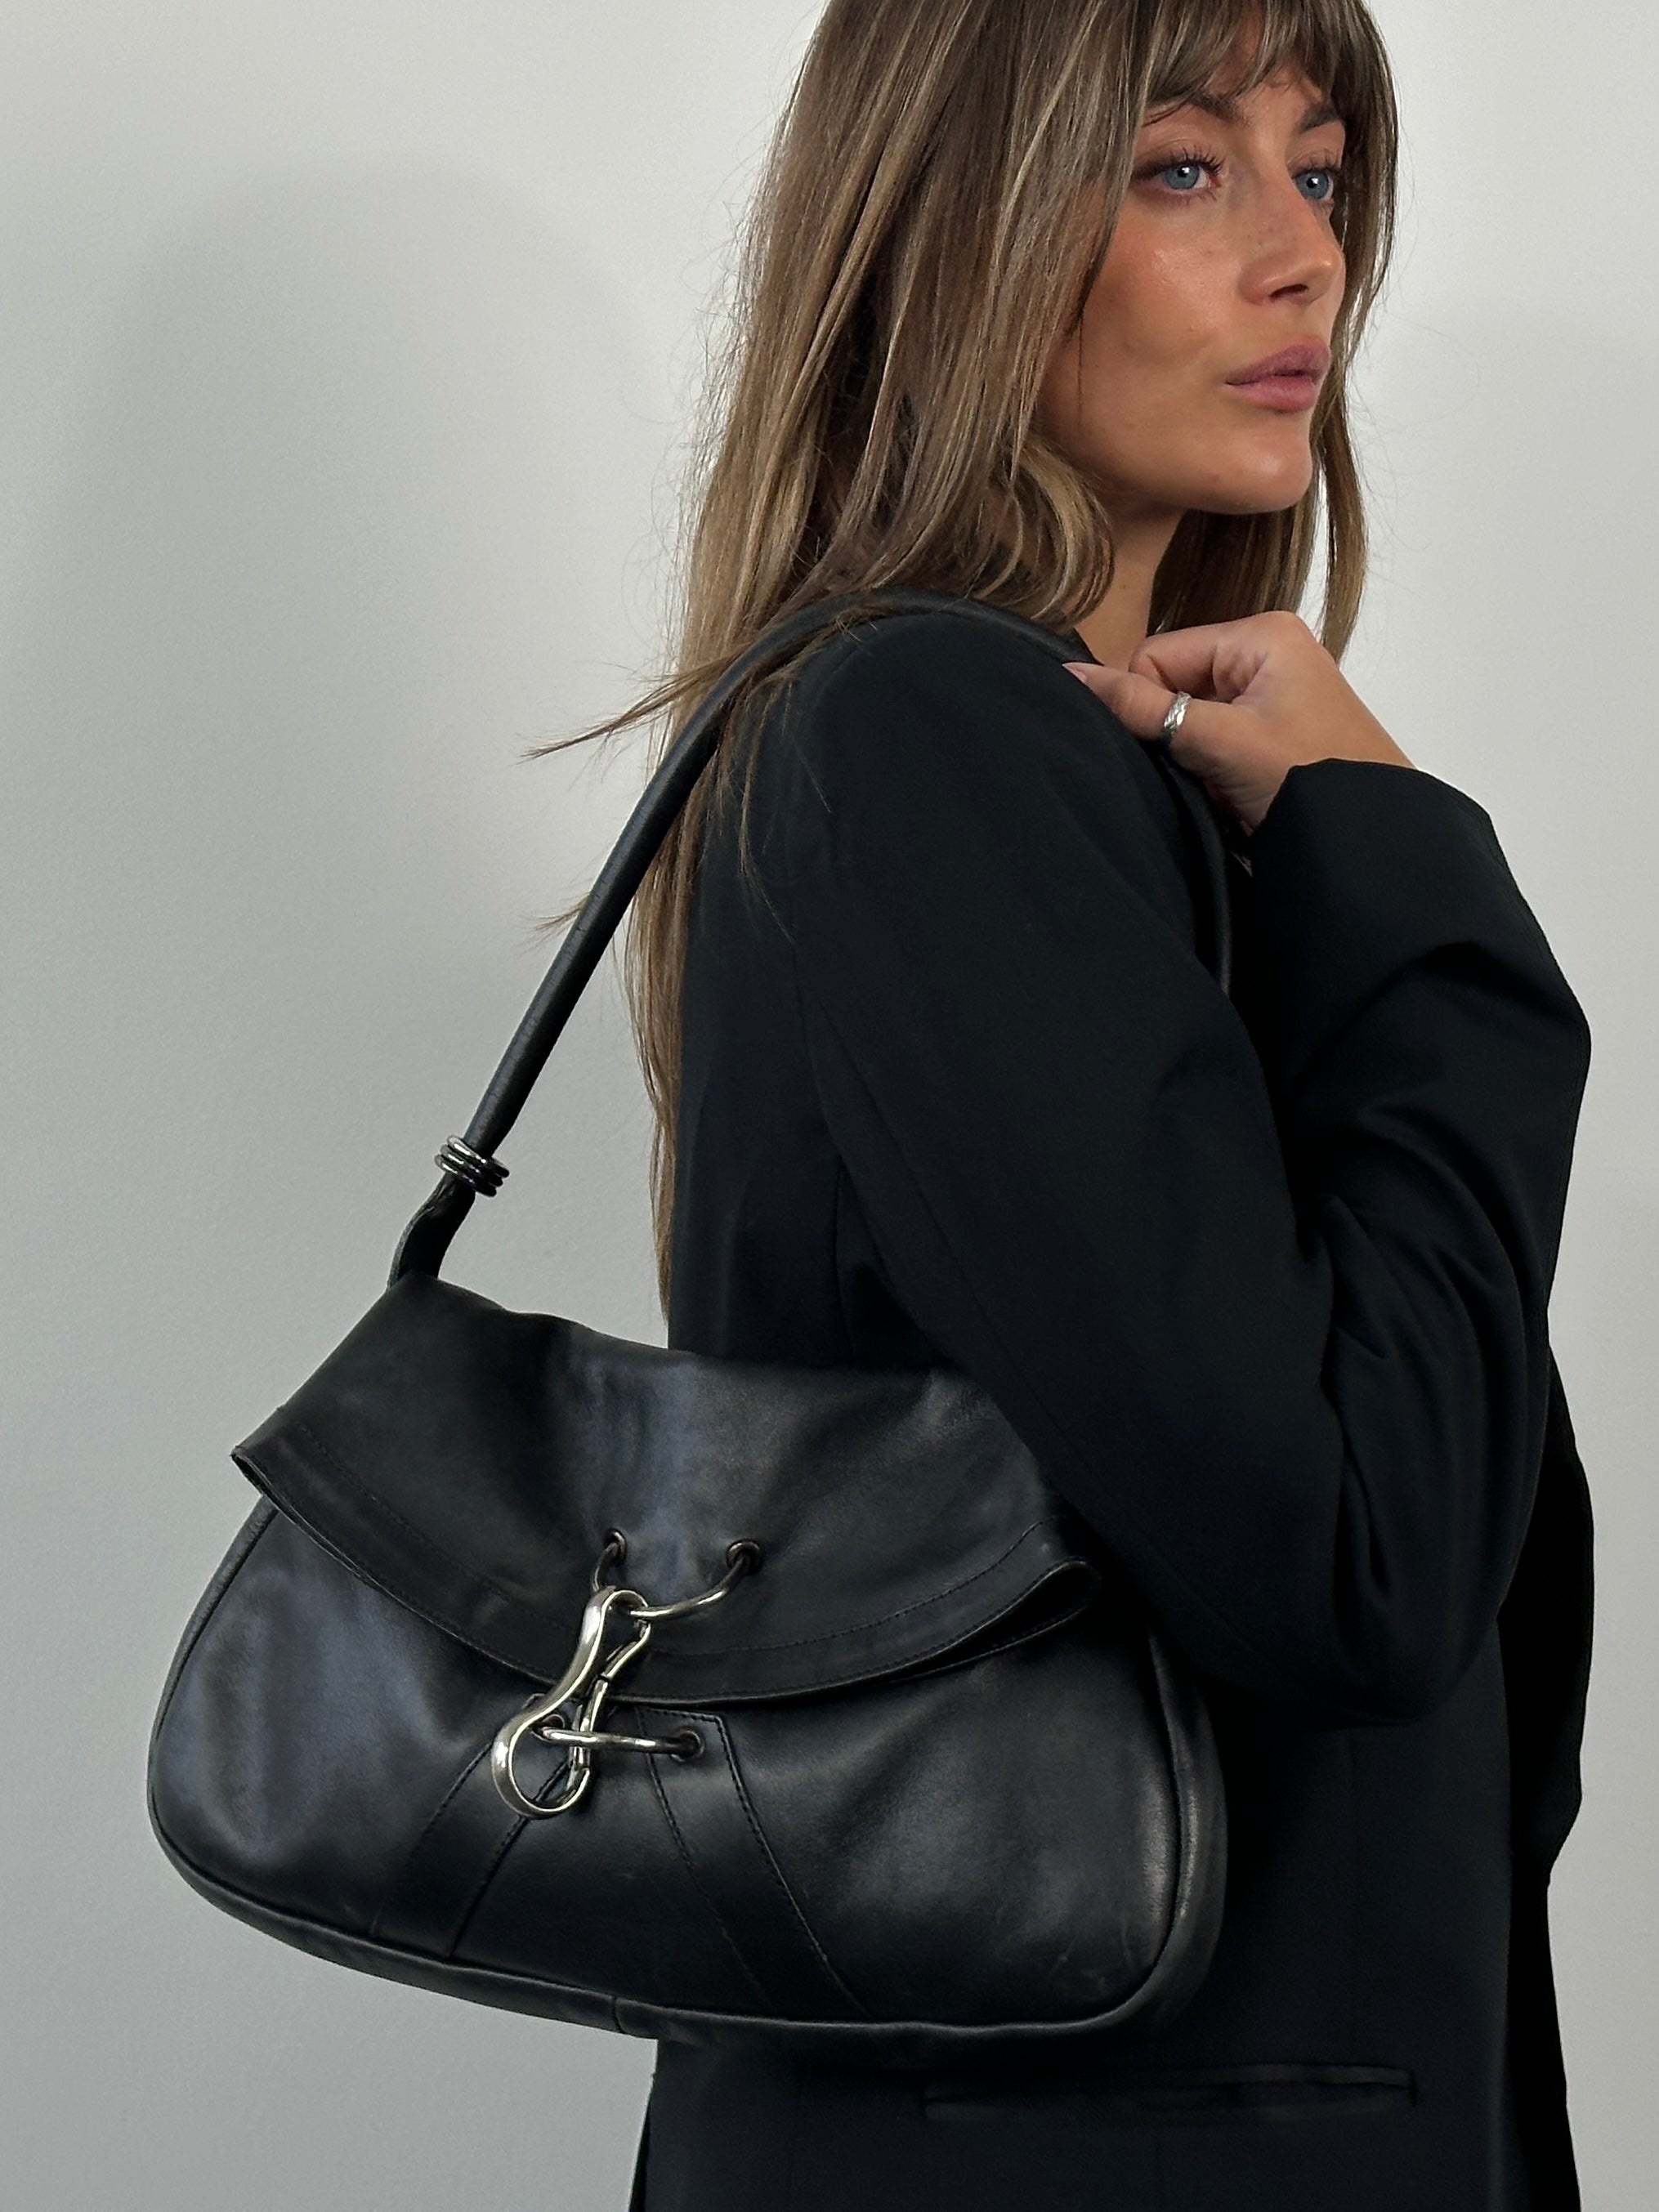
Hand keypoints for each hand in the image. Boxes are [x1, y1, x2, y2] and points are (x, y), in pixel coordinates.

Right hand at [1064, 611, 1413, 833]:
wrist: (1374, 848)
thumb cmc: (1315, 783)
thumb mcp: (1220, 741)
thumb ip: (1143, 709)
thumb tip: (1070, 677)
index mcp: (1261, 634)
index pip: (1157, 654)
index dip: (1146, 705)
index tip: (1166, 750)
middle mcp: (1267, 654)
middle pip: (1172, 687)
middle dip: (1174, 738)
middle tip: (1203, 774)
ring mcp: (1273, 697)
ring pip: (1190, 724)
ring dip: (1194, 763)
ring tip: (1225, 790)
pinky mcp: (1273, 737)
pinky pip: (1214, 747)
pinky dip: (1214, 778)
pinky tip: (1236, 800)